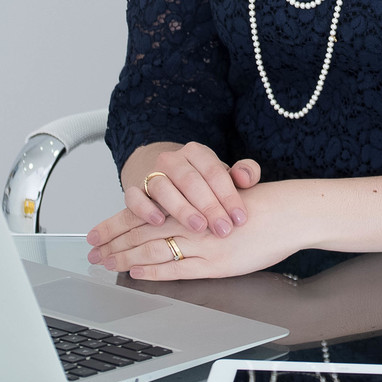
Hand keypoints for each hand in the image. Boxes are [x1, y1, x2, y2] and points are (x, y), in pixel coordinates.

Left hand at [87, 180, 302, 279]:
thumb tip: (171, 214)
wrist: (287, 212)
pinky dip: (152, 270)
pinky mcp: (213, 263)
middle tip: (90, 251)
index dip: (116, 223)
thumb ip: (197, 205)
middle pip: (140, 230)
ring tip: (105, 263)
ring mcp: (200, 243)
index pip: (143, 212)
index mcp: (191, 202)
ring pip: (152, 249)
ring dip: (125, 257)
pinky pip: (175, 268)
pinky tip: (135, 271)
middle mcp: (191, 220)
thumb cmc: (259, 204)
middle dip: (112, 241)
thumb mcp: (223, 195)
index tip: (95, 232)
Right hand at [104, 142, 261, 243]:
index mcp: (197, 152)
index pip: (214, 172)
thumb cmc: (202, 182)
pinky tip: (158, 222)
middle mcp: (172, 160)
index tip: (240, 218)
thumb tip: (247, 177)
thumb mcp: (224, 175)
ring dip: (181, 209)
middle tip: (223, 229)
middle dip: (209, 206)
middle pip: (190, 180)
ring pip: (164, 188)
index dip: (229, 195)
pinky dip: (145, 209)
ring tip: (198, 227)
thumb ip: (244, 173)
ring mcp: (151, 173)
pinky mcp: (135, 189)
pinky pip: (135, 197)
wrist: (166, 176)